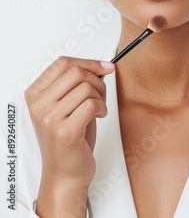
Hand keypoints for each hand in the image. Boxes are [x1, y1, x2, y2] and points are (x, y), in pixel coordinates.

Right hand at [25, 56, 114, 188]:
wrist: (66, 172)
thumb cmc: (70, 137)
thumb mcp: (68, 104)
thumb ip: (78, 83)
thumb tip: (102, 66)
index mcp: (36, 94)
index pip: (63, 63)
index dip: (89, 62)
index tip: (105, 67)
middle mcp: (39, 105)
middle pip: (77, 72)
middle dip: (97, 81)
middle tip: (100, 95)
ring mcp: (49, 119)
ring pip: (87, 88)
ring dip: (101, 97)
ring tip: (97, 109)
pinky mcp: (64, 131)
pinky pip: (92, 104)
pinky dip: (102, 108)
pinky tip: (98, 116)